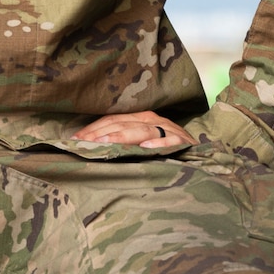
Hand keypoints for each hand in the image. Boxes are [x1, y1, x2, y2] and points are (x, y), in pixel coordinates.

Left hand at [71, 109, 191, 147]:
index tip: (74, 140)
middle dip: (100, 134)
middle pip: (122, 124)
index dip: (93, 130)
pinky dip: (158, 143)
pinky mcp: (183, 142)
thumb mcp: (141, 143)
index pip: (112, 120)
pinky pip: (170, 141)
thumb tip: (92, 148)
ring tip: (106, 144)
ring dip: (123, 136)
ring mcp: (168, 130)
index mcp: (140, 118)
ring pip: (142, 130)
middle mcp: (152, 120)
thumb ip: (122, 144)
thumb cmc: (165, 150)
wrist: (199, 155)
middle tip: (82, 144)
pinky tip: (146, 147)